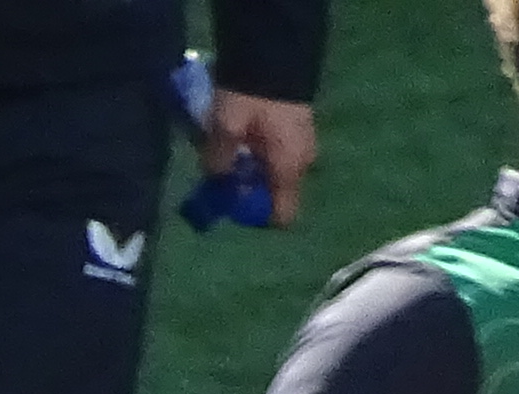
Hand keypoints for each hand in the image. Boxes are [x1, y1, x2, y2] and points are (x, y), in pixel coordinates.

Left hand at [201, 87, 316, 223]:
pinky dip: (259, 154)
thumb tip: (216, 179)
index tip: (231, 204)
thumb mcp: (226, 129)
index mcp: (289, 169)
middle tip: (223, 176)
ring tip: (229, 153)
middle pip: (274, 194)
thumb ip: (218, 161)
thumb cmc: (251, 96)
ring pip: (274, 173)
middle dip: (247, 191)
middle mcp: (302, 163)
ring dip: (252, 170)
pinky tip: (241, 138)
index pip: (281, 216)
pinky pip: (277, 154)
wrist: (273, 52)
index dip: (254, 216)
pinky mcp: (297, 129)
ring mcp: (302, 145)